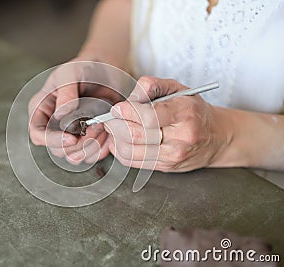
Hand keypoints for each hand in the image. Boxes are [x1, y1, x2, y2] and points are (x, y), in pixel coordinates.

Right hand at [28, 57, 120, 164]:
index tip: (72, 138)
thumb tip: (61, 116)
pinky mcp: (87, 140)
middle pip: (57, 150)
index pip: (37, 133)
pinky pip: (92, 155)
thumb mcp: (72, 72)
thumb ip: (66, 92)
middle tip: (96, 125)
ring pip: (74, 156)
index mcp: (42, 109)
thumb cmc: (85, 68)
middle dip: (78, 143)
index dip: (52, 140)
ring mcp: (70, 135)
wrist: (108, 71)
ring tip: (103, 125)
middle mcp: (53, 126)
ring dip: (91, 146)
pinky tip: (108, 132)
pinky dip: (102, 148)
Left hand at [105, 76, 231, 171]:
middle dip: (115, 125)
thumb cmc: (193, 110)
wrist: (215, 137)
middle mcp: (181, 137)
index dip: (127, 112)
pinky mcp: (166, 167)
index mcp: (184, 113)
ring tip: (114, 129)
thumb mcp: (178, 88)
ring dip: (115, 139)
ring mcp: (173, 155)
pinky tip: (120, 141)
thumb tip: (128, 100)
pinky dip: (120, 151)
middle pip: (135, 135)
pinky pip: (133, 162)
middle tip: (110, 118)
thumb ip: (151, 86)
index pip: (149, 117)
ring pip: (131, 151)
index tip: (117, 108)